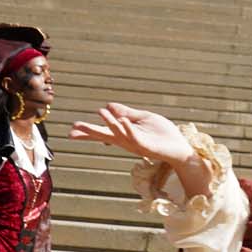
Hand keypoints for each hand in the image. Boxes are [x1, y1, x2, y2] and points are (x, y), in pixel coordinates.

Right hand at [70, 103, 193, 168]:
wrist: (179, 146)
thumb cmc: (162, 134)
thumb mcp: (143, 118)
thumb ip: (127, 113)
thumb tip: (108, 105)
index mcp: (124, 134)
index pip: (103, 131)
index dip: (89, 131)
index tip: (72, 129)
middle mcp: (126, 141)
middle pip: (106, 135)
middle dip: (91, 132)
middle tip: (72, 131)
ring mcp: (136, 144)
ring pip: (120, 134)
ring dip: (110, 123)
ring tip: (101, 112)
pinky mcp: (147, 146)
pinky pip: (136, 137)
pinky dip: (129, 129)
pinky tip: (123, 120)